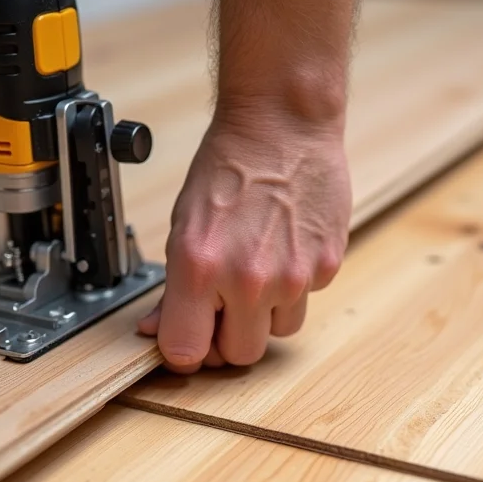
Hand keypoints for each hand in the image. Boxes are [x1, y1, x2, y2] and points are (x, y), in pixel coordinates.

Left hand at [138, 106, 351, 372]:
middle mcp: (249, 280)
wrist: (283, 126)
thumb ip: (173, 288)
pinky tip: (285, 248)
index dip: (186, 352)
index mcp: (200, 267)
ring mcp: (293, 277)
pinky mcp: (326, 267)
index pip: (186, 351)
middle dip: (230, 338)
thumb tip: (156, 328)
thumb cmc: (229, 166)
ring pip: (278, 332)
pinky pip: (305, 300)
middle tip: (226, 309)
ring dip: (266, 314)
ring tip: (261, 268)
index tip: (190, 341)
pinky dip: (294, 284)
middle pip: (240, 356)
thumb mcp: (184, 226)